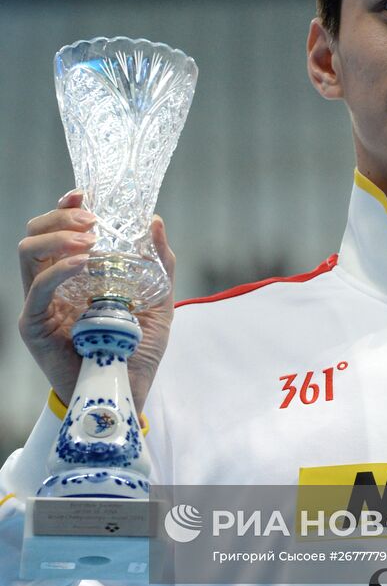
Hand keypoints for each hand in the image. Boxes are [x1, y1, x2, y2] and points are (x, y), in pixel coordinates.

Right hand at [18, 189, 174, 413]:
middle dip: (61, 217)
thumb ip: (159, 263)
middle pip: (35, 233)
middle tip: (92, 221)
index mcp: (74, 275)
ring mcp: (40, 304)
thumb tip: (155, 222)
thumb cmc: (136, 349)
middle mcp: (52, 285)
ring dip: (57, 237)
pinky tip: (83, 263)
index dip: (65, 207)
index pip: (57, 231)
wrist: (129, 392)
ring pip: (27, 252)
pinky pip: (37, 289)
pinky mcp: (35, 326)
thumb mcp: (158, 299)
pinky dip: (58, 269)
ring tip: (89, 240)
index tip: (84, 194)